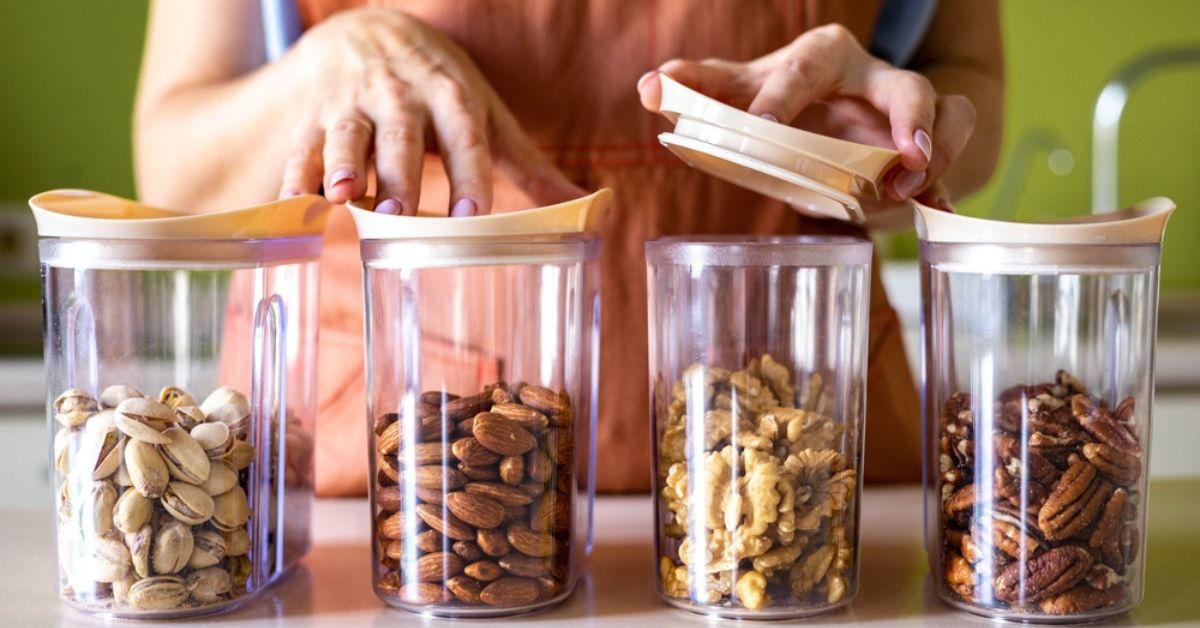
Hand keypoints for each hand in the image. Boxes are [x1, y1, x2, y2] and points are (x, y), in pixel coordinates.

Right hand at [280, 8, 581, 214]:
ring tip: (343, 195)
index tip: (472, 215)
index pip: (465, 137)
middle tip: (400, 214)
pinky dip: (296, 172)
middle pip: (402, 137)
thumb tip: (592, 209)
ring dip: (343, 163)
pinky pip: (301, 146)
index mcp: (452, 96)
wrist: (368, 32)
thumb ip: (531, 168)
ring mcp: (353, 104)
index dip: (469, 175)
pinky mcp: (313, 116)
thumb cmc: (442, 89)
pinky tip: (293, 201)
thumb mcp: (488, 118)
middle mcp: (402, 96)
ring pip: (347, 135)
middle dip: (400, 175)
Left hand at [638, 24, 975, 210]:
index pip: (803, 66)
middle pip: (905, 86)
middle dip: (910, 118)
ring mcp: (904, 116)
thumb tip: (649, 87)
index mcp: (822, 58)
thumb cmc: (782, 99)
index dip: (784, 95)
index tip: (764, 126)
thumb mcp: (741, 90)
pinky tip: (937, 216)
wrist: (832, 114)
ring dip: (938, 154)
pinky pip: (953, 166)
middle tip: (905, 157)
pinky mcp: (924, 152)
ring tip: (909, 193)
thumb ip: (698, 89)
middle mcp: (872, 80)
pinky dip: (946, 193)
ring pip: (949, 115)